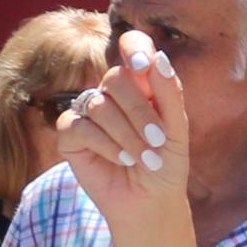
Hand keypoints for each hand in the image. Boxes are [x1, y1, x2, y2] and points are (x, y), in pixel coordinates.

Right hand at [53, 29, 191, 229]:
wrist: (150, 200)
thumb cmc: (166, 164)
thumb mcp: (176, 130)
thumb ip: (169, 95)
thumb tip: (159, 58)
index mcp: (141, 84)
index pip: (132, 46)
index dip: (134, 47)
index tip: (142, 64)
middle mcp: (112, 93)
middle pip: (115, 79)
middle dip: (140, 112)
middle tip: (157, 141)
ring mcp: (88, 111)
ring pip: (98, 104)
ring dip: (126, 134)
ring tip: (143, 157)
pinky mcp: (69, 134)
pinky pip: (80, 126)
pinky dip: (105, 144)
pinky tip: (122, 159)